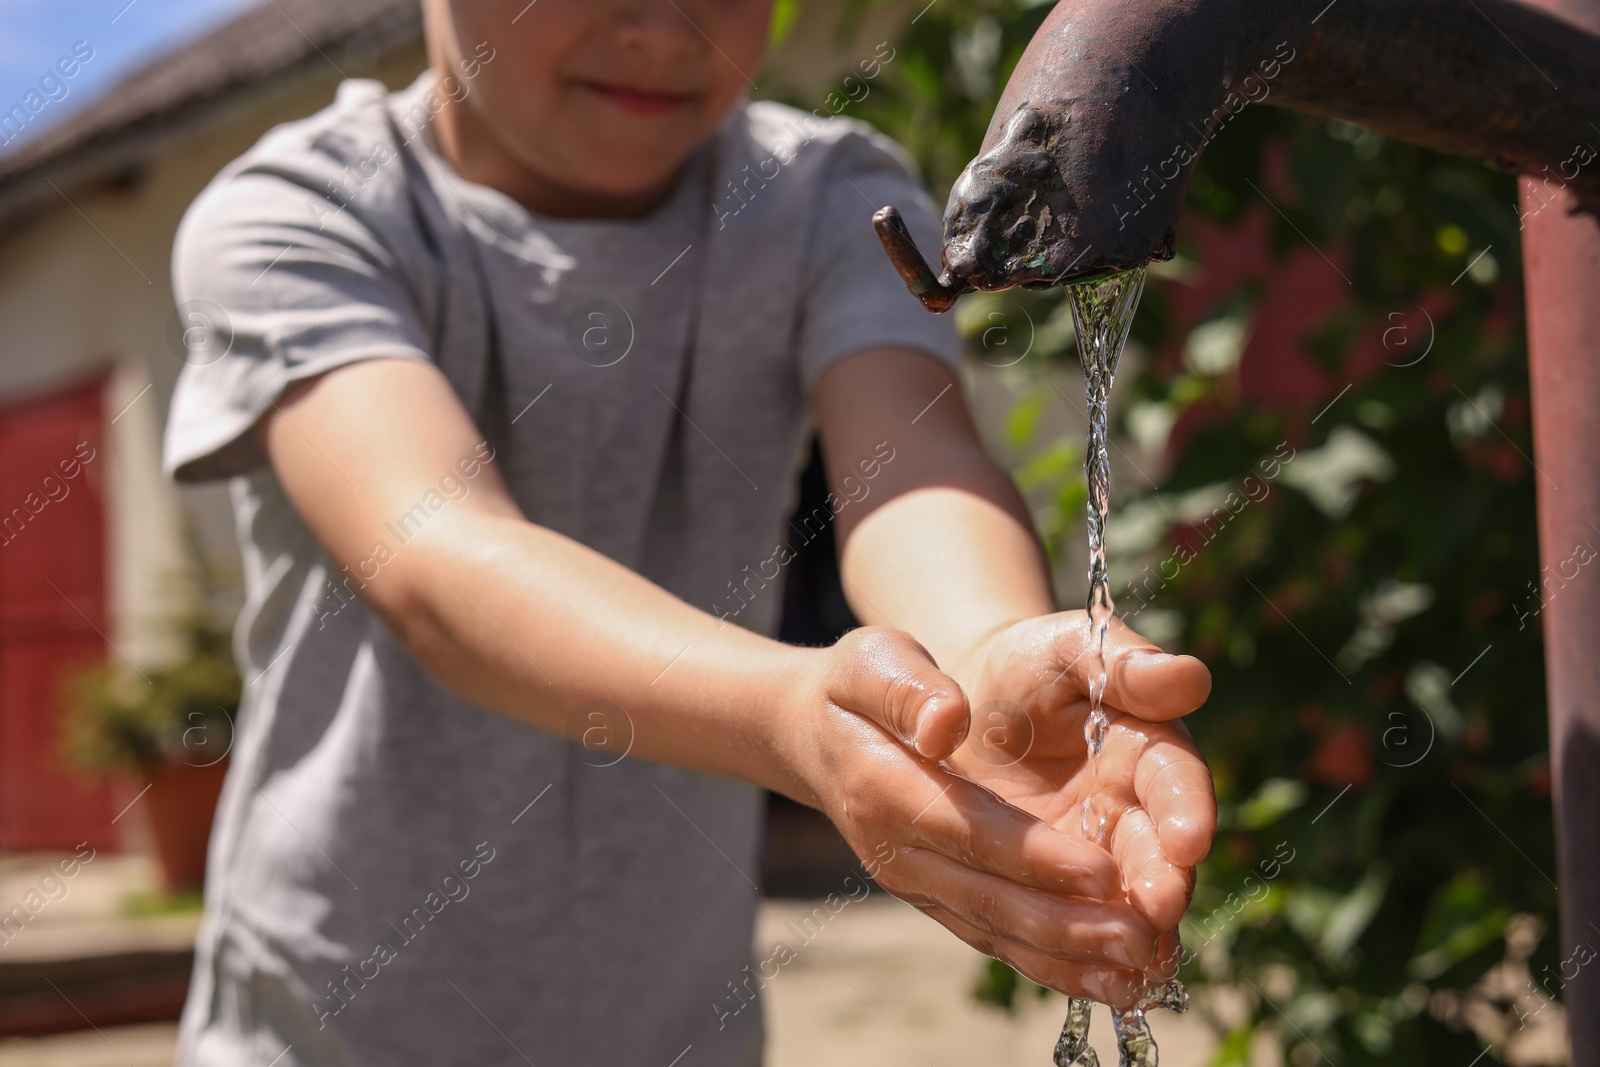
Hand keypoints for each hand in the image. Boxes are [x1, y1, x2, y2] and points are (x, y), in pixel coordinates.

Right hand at [779, 626, 1159, 1005]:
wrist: (816, 732)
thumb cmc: (860, 684)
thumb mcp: (874, 660)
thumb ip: (910, 690)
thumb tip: (946, 723)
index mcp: (881, 786)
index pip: (966, 828)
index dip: (1035, 854)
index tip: (1102, 871)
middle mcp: (897, 851)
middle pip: (989, 896)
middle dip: (1068, 923)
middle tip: (1142, 936)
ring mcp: (918, 884)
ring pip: (997, 929)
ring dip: (1070, 955)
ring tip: (1141, 968)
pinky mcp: (940, 899)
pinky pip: (998, 938)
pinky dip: (1054, 964)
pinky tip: (1111, 981)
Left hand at [942, 612, 1215, 995]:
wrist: (973, 699)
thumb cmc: (1030, 664)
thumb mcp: (1068, 648)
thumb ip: (1126, 665)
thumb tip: (1190, 677)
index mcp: (1146, 742)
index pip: (1175, 777)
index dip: (1185, 808)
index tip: (1189, 837)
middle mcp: (1134, 806)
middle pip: (1158, 851)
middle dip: (1162, 881)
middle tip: (1160, 909)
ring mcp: (1100, 852)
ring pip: (1125, 899)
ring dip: (1134, 930)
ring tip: (1137, 963)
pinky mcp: (1062, 886)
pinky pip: (1080, 923)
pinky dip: (1091, 954)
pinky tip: (1103, 986)